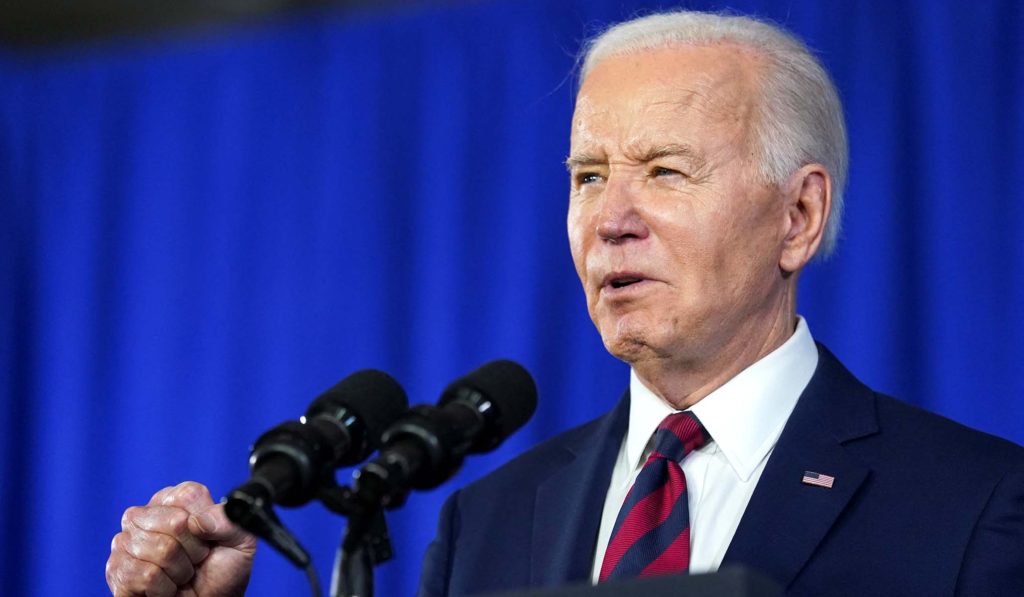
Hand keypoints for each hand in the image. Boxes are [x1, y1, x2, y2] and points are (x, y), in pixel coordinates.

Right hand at [106, 481, 256, 596]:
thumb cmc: (222, 571)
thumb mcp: (240, 541)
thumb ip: (228, 521)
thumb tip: (198, 521)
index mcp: (173, 500)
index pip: (186, 496)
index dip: (204, 525)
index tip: (207, 540)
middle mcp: (144, 516)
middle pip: (173, 522)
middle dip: (192, 550)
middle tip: (194, 561)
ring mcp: (125, 543)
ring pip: (159, 549)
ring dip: (179, 571)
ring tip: (179, 575)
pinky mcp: (116, 570)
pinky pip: (144, 575)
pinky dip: (164, 588)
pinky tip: (165, 588)